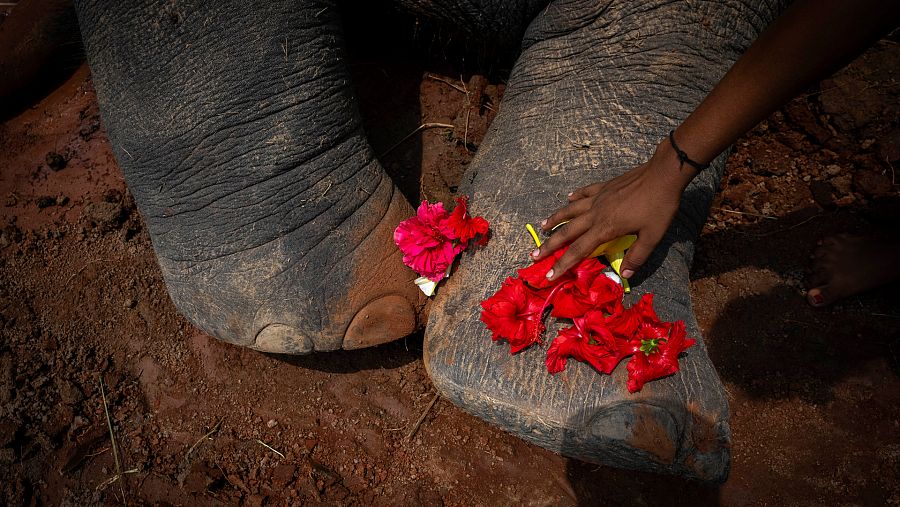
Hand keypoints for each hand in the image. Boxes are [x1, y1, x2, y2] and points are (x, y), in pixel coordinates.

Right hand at [532, 140, 696, 281]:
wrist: (663, 174)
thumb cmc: (659, 206)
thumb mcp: (652, 236)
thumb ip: (637, 256)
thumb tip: (626, 276)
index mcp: (605, 228)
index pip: (578, 250)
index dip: (562, 264)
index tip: (549, 274)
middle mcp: (596, 213)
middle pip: (567, 231)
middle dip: (549, 245)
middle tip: (534, 254)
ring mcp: (599, 197)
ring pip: (570, 210)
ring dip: (555, 219)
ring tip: (542, 226)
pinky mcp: (604, 186)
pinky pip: (584, 193)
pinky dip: (574, 197)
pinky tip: (568, 198)